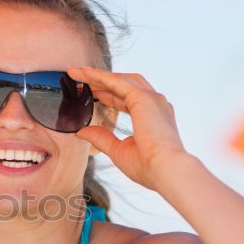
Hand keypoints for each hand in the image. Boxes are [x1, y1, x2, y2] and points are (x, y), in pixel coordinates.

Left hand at [67, 66, 190, 190]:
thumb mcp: (118, 150)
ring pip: (120, 79)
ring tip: (77, 72)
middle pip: (123, 84)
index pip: (125, 99)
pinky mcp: (143, 98)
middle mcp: (154, 103)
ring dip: (98, 75)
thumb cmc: (147, 167)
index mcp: (152, 116)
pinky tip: (84, 74)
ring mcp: (151, 98)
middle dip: (101, 80)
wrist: (165, 170)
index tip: (89, 93)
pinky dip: (99, 76)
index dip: (106, 94)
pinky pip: (116, 82)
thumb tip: (82, 131)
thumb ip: (101, 138)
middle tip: (79, 77)